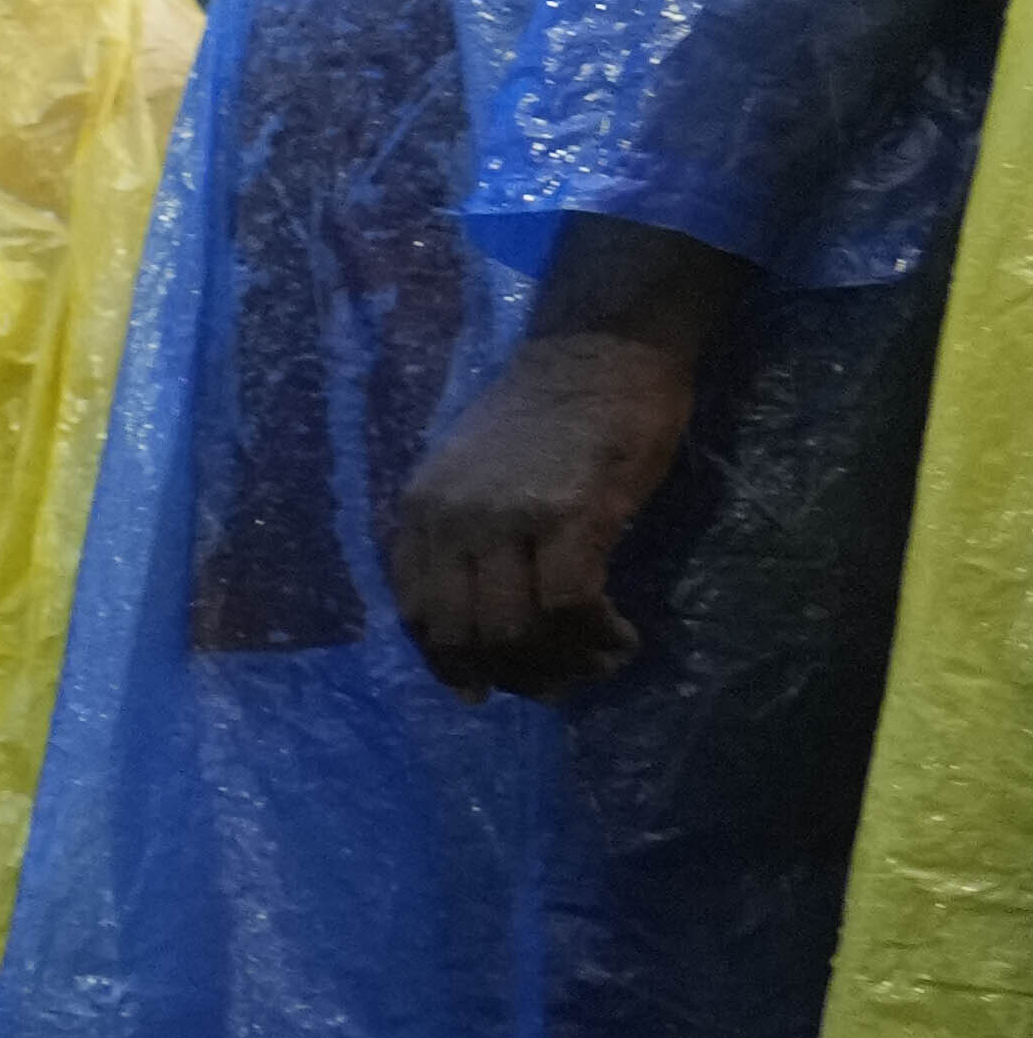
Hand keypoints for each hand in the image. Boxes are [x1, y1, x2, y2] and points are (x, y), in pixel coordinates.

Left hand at [387, 320, 702, 696]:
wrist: (596, 349)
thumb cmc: (541, 414)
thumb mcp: (467, 475)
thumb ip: (460, 538)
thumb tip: (476, 621)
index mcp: (419, 514)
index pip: (416, 616)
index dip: (450, 665)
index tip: (483, 687)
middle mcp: (451, 520)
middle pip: (463, 635)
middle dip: (509, 676)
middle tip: (555, 683)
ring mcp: (508, 517)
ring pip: (514, 631)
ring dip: (560, 665)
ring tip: (597, 661)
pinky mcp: (572, 514)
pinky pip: (572, 606)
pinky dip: (596, 637)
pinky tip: (620, 638)